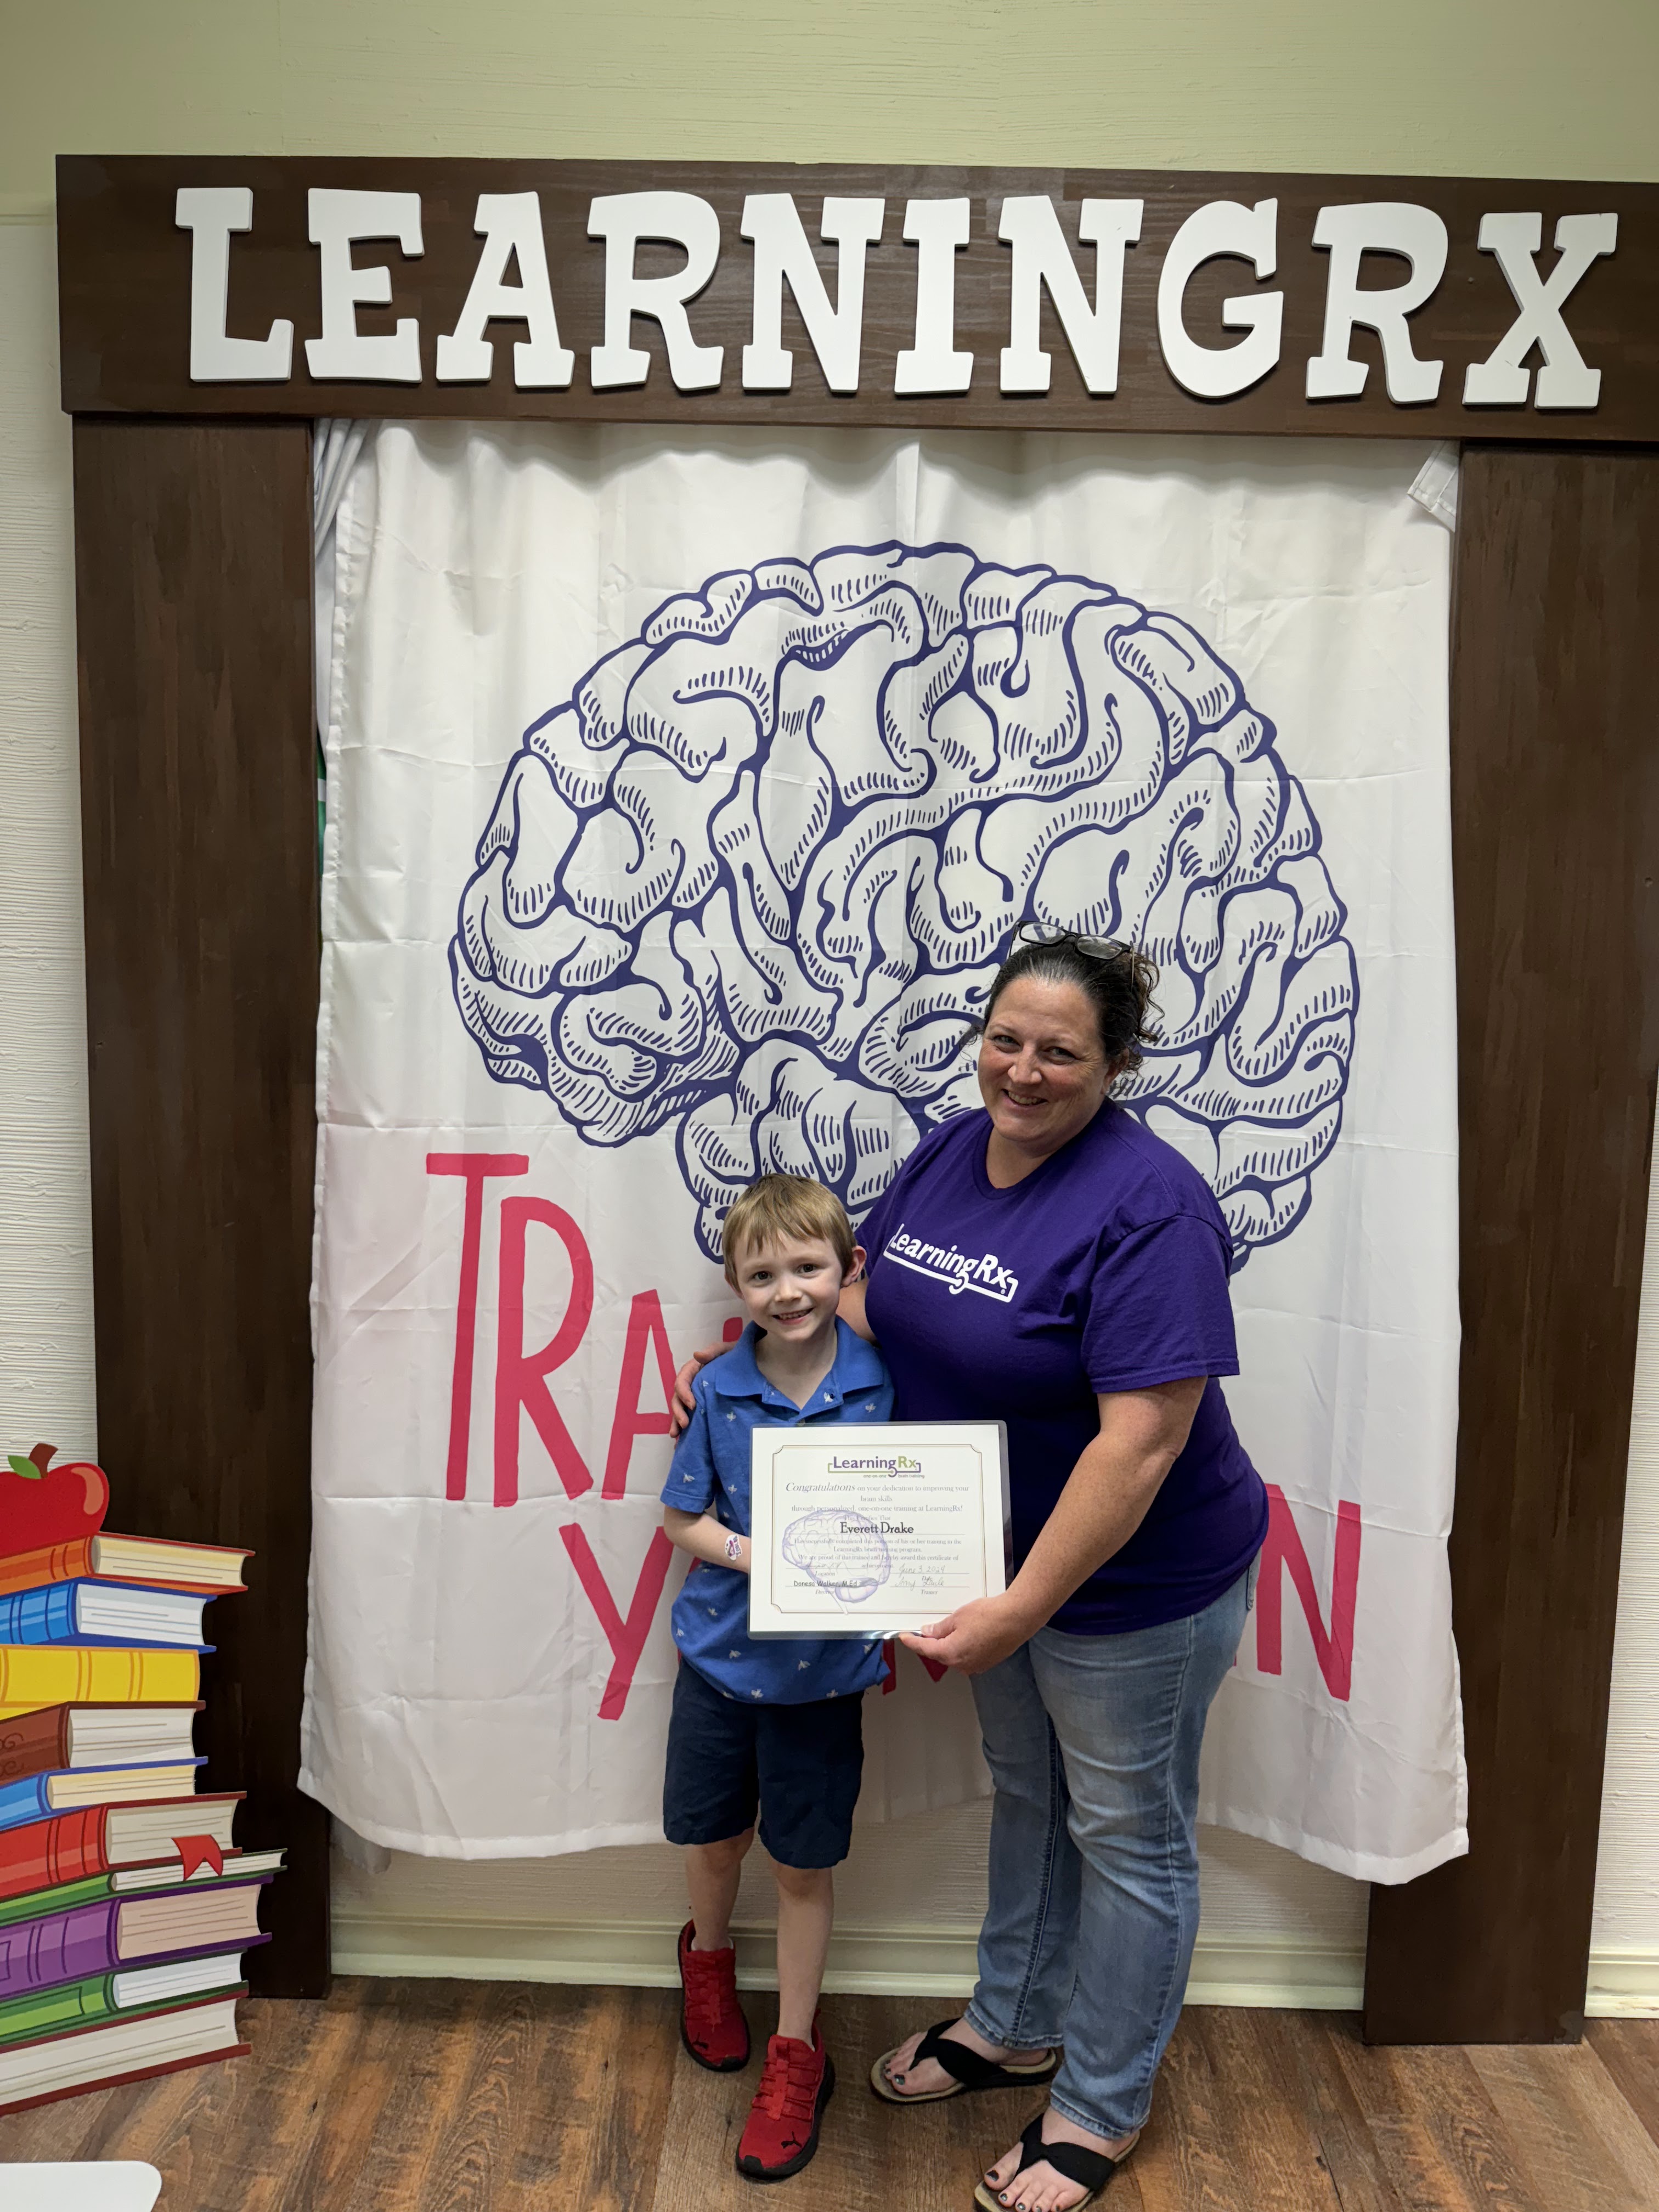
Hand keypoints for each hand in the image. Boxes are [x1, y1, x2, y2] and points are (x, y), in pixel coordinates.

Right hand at [669, 1340, 729, 1434]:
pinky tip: (683, 1440)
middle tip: (685, 1424)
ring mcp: (693, 1395)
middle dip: (679, 1412)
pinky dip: (685, 1427)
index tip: (693, 1405)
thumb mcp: (723, 1350)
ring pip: (680, 1409)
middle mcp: (690, 1384)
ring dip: (676, 1422)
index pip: (682, 1381)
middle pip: (677, 1398)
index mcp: (692, 1370)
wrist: (744, 1363)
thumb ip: (711, 1351)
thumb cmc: (732, 1355)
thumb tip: (697, 1355)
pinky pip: (690, 1415)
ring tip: (676, 1435)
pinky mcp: (700, 1405)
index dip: (684, 1393)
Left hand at [901, 1593, 1035, 1675]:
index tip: (903, 1637)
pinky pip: (968, 1655)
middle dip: (932, 1642)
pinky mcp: (987, 1662)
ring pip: (954, 1655)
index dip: (912, 1642)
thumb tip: (928, 1633)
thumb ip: (940, 1628)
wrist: (1017, 1618)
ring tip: (950, 1627)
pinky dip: (963, 1646)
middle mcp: (962, 1665)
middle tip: (925, 1628)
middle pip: (939, 1653)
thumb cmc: (989, 1616)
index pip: (925, 1649)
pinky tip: (967, 1633)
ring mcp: (976, 1665)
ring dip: (949, 1644)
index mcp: (951, 1654)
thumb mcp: (958, 1617)